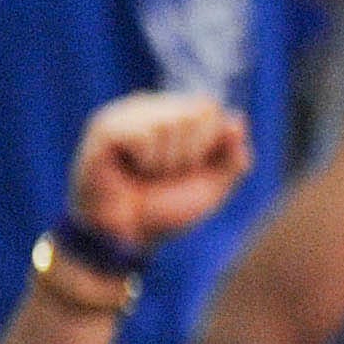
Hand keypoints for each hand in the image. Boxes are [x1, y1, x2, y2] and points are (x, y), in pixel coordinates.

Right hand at [68, 92, 251, 253]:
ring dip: (166, 162)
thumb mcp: (213, 186)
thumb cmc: (165, 208)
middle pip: (196, 112)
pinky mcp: (105, 128)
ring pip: (171, 123)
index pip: (210, 109)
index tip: (187, 169)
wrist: (126, 236)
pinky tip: (127, 169)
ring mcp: (123, 114)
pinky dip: (145, 161)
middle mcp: (148, 107)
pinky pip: (145, 135)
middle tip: (164, 174)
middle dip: (190, 155)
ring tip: (145, 174)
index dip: (209, 145)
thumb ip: (233, 156)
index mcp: (172, 114)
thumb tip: (238, 119)